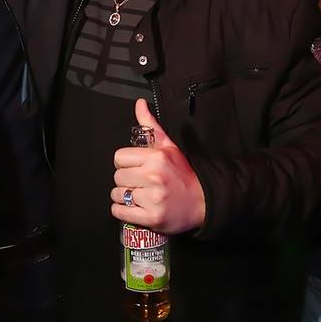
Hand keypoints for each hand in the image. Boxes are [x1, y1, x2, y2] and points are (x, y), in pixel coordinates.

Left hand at [111, 99, 205, 233]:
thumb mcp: (169, 147)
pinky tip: (134, 207)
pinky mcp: (152, 218)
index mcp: (156, 158)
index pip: (119, 157)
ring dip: (123, 196)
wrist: (203, 201)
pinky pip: (120, 212)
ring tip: (138, 195)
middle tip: (138, 182)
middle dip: (125, 180)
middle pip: (117, 176)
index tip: (134, 167)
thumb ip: (150, 126)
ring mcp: (153, 199)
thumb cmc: (182, 173)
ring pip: (117, 194)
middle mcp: (154, 177)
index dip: (125, 163)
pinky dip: (122, 211)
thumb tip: (139, 104)